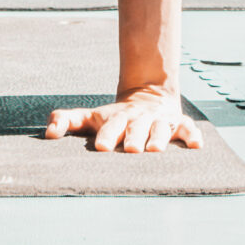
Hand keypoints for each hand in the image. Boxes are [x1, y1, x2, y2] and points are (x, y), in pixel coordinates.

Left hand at [45, 86, 202, 152]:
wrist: (148, 94)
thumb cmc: (114, 116)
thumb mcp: (90, 116)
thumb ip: (67, 120)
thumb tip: (48, 132)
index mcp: (117, 118)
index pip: (110, 125)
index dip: (106, 134)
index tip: (100, 147)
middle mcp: (139, 119)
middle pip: (136, 128)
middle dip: (133, 137)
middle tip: (130, 149)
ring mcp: (159, 120)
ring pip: (160, 128)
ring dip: (158, 138)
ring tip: (155, 150)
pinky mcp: (178, 124)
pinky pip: (187, 129)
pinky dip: (192, 135)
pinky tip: (196, 145)